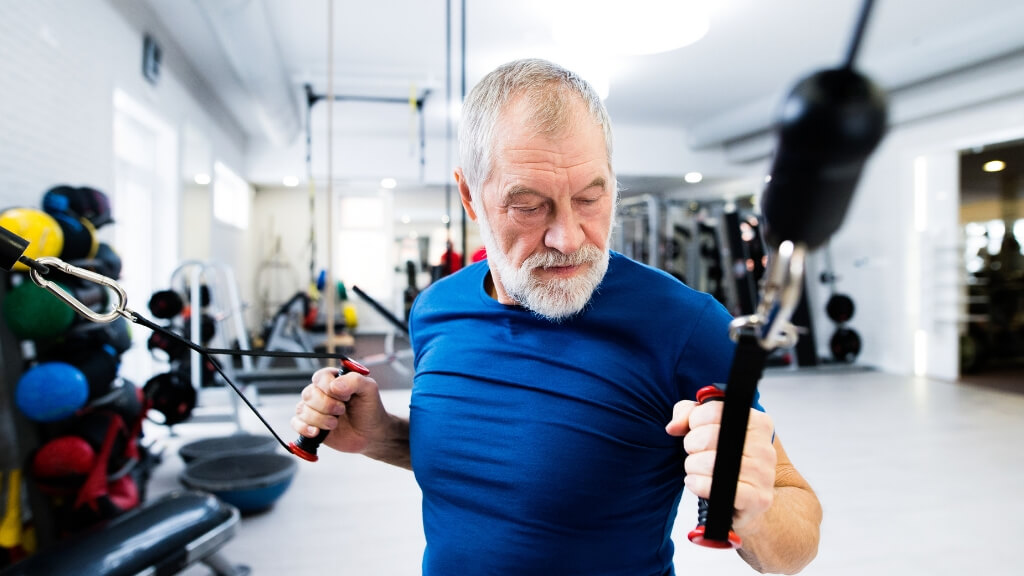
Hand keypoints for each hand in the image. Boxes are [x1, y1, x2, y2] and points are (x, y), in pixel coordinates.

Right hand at [291, 366, 389, 454]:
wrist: (371, 434)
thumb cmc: (370, 409)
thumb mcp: (369, 389)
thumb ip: (355, 381)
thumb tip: (334, 386)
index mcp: (333, 380)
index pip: (320, 378)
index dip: (330, 388)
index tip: (346, 397)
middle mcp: (320, 393)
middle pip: (309, 394)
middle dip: (326, 405)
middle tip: (342, 410)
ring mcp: (314, 409)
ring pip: (302, 409)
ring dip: (320, 419)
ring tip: (335, 423)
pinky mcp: (310, 425)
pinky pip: (295, 423)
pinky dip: (304, 428)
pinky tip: (317, 432)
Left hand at [666, 399, 776, 531]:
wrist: (744, 500)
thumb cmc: (726, 460)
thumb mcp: (706, 428)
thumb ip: (687, 414)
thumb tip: (674, 426)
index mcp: (757, 422)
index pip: (714, 411)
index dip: (694, 421)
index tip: (695, 430)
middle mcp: (764, 446)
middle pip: (708, 436)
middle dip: (691, 445)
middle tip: (696, 453)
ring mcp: (764, 473)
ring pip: (711, 463)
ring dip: (693, 467)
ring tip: (697, 470)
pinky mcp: (758, 498)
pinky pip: (719, 488)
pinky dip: (700, 485)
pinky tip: (697, 483)